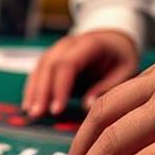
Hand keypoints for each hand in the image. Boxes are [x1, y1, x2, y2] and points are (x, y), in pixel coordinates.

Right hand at [22, 30, 138, 117]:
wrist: (114, 39)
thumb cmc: (121, 56)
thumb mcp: (126, 70)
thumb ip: (107, 87)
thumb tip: (86, 106)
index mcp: (89, 44)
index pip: (68, 64)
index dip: (60, 87)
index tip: (57, 110)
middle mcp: (69, 43)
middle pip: (49, 66)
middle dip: (42, 92)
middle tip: (38, 115)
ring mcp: (58, 49)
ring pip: (40, 68)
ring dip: (33, 91)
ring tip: (31, 112)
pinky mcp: (52, 58)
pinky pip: (38, 72)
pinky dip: (32, 88)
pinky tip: (28, 104)